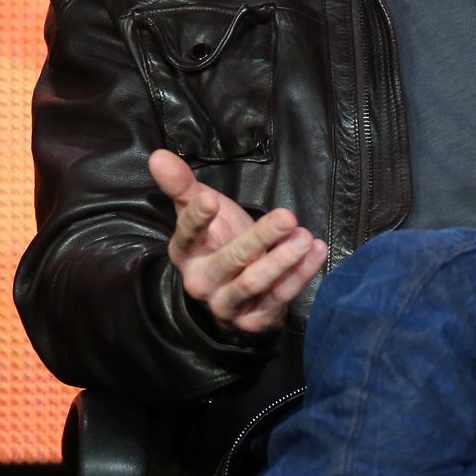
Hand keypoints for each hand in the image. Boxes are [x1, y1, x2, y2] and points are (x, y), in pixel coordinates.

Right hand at [153, 149, 326, 336]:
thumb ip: (182, 185)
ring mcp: (227, 304)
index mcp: (187, 254)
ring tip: (305, 237)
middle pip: (230, 260)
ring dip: (283, 261)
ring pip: (254, 283)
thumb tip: (158, 155)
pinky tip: (317, 252)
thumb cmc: (218, 241)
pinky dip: (300, 276)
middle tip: (286, 216)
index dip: (197, 219)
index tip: (211, 199)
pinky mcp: (254, 320)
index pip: (187, 236)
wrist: (234, 294)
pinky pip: (279, 299)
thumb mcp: (202, 210)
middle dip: (258, 238)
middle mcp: (202, 282)